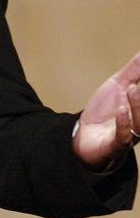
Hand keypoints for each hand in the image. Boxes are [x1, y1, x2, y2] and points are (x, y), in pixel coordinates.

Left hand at [72, 52, 139, 169]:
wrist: (84, 136)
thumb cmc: (104, 112)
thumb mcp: (118, 86)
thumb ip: (134, 71)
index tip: (139, 78)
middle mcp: (139, 123)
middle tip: (136, 84)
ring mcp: (129, 135)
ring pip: (139, 124)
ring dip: (138, 106)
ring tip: (132, 89)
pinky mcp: (115, 146)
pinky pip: (122, 136)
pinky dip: (123, 123)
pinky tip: (120, 109)